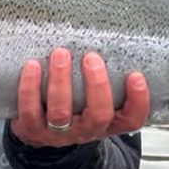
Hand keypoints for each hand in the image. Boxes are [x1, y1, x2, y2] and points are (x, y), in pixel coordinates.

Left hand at [10, 48, 149, 147]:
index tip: (136, 76)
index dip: (138, 101)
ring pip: (61, 113)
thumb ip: (105, 77)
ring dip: (61, 81)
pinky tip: (32, 66)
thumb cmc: (74, 107)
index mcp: (108, 122)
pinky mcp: (33, 129)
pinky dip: (30, 87)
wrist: (40, 132)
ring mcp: (59, 133)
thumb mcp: (95, 97)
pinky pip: (30, 111)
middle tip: (91, 57)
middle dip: (96, 85)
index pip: (132, 119)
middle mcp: (86, 130)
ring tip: (60, 54)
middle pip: (99, 115)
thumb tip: (112, 35)